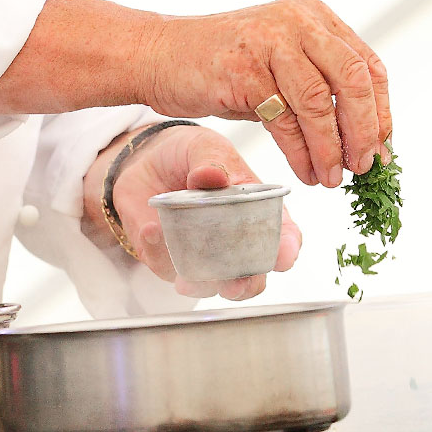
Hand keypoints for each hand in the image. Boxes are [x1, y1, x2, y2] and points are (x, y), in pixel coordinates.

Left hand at [83, 124, 301, 300]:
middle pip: (250, 277)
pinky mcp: (167, 259)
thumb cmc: (188, 154)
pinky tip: (151, 229)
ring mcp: (200, 255)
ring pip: (207, 285)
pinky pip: (164, 266)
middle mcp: (232, 242)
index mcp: (256, 212)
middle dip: (246, 285)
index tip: (283, 259)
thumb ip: (210, 159)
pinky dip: (159, 251)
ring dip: (199, 283)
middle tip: (236, 283)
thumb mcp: (204, 146)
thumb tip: (211, 176)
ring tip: (187, 274)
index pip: (282, 237)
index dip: (286, 251)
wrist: (145, 160)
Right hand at [146, 0, 391, 186]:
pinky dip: (300, 151)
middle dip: (364, 130)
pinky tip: (304, 171)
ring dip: (331, 148)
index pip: (367, 64)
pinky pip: (284, 119)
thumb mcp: (274, 64)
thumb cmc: (215, 66)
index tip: (380, 147)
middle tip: (364, 166)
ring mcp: (269, 42)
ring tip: (331, 178)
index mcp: (312, 16)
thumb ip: (313, 87)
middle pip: (353, 79)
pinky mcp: (243, 69)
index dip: (381, 110)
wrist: (156, 55)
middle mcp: (296, 22)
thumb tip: (357, 136)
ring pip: (321, 102)